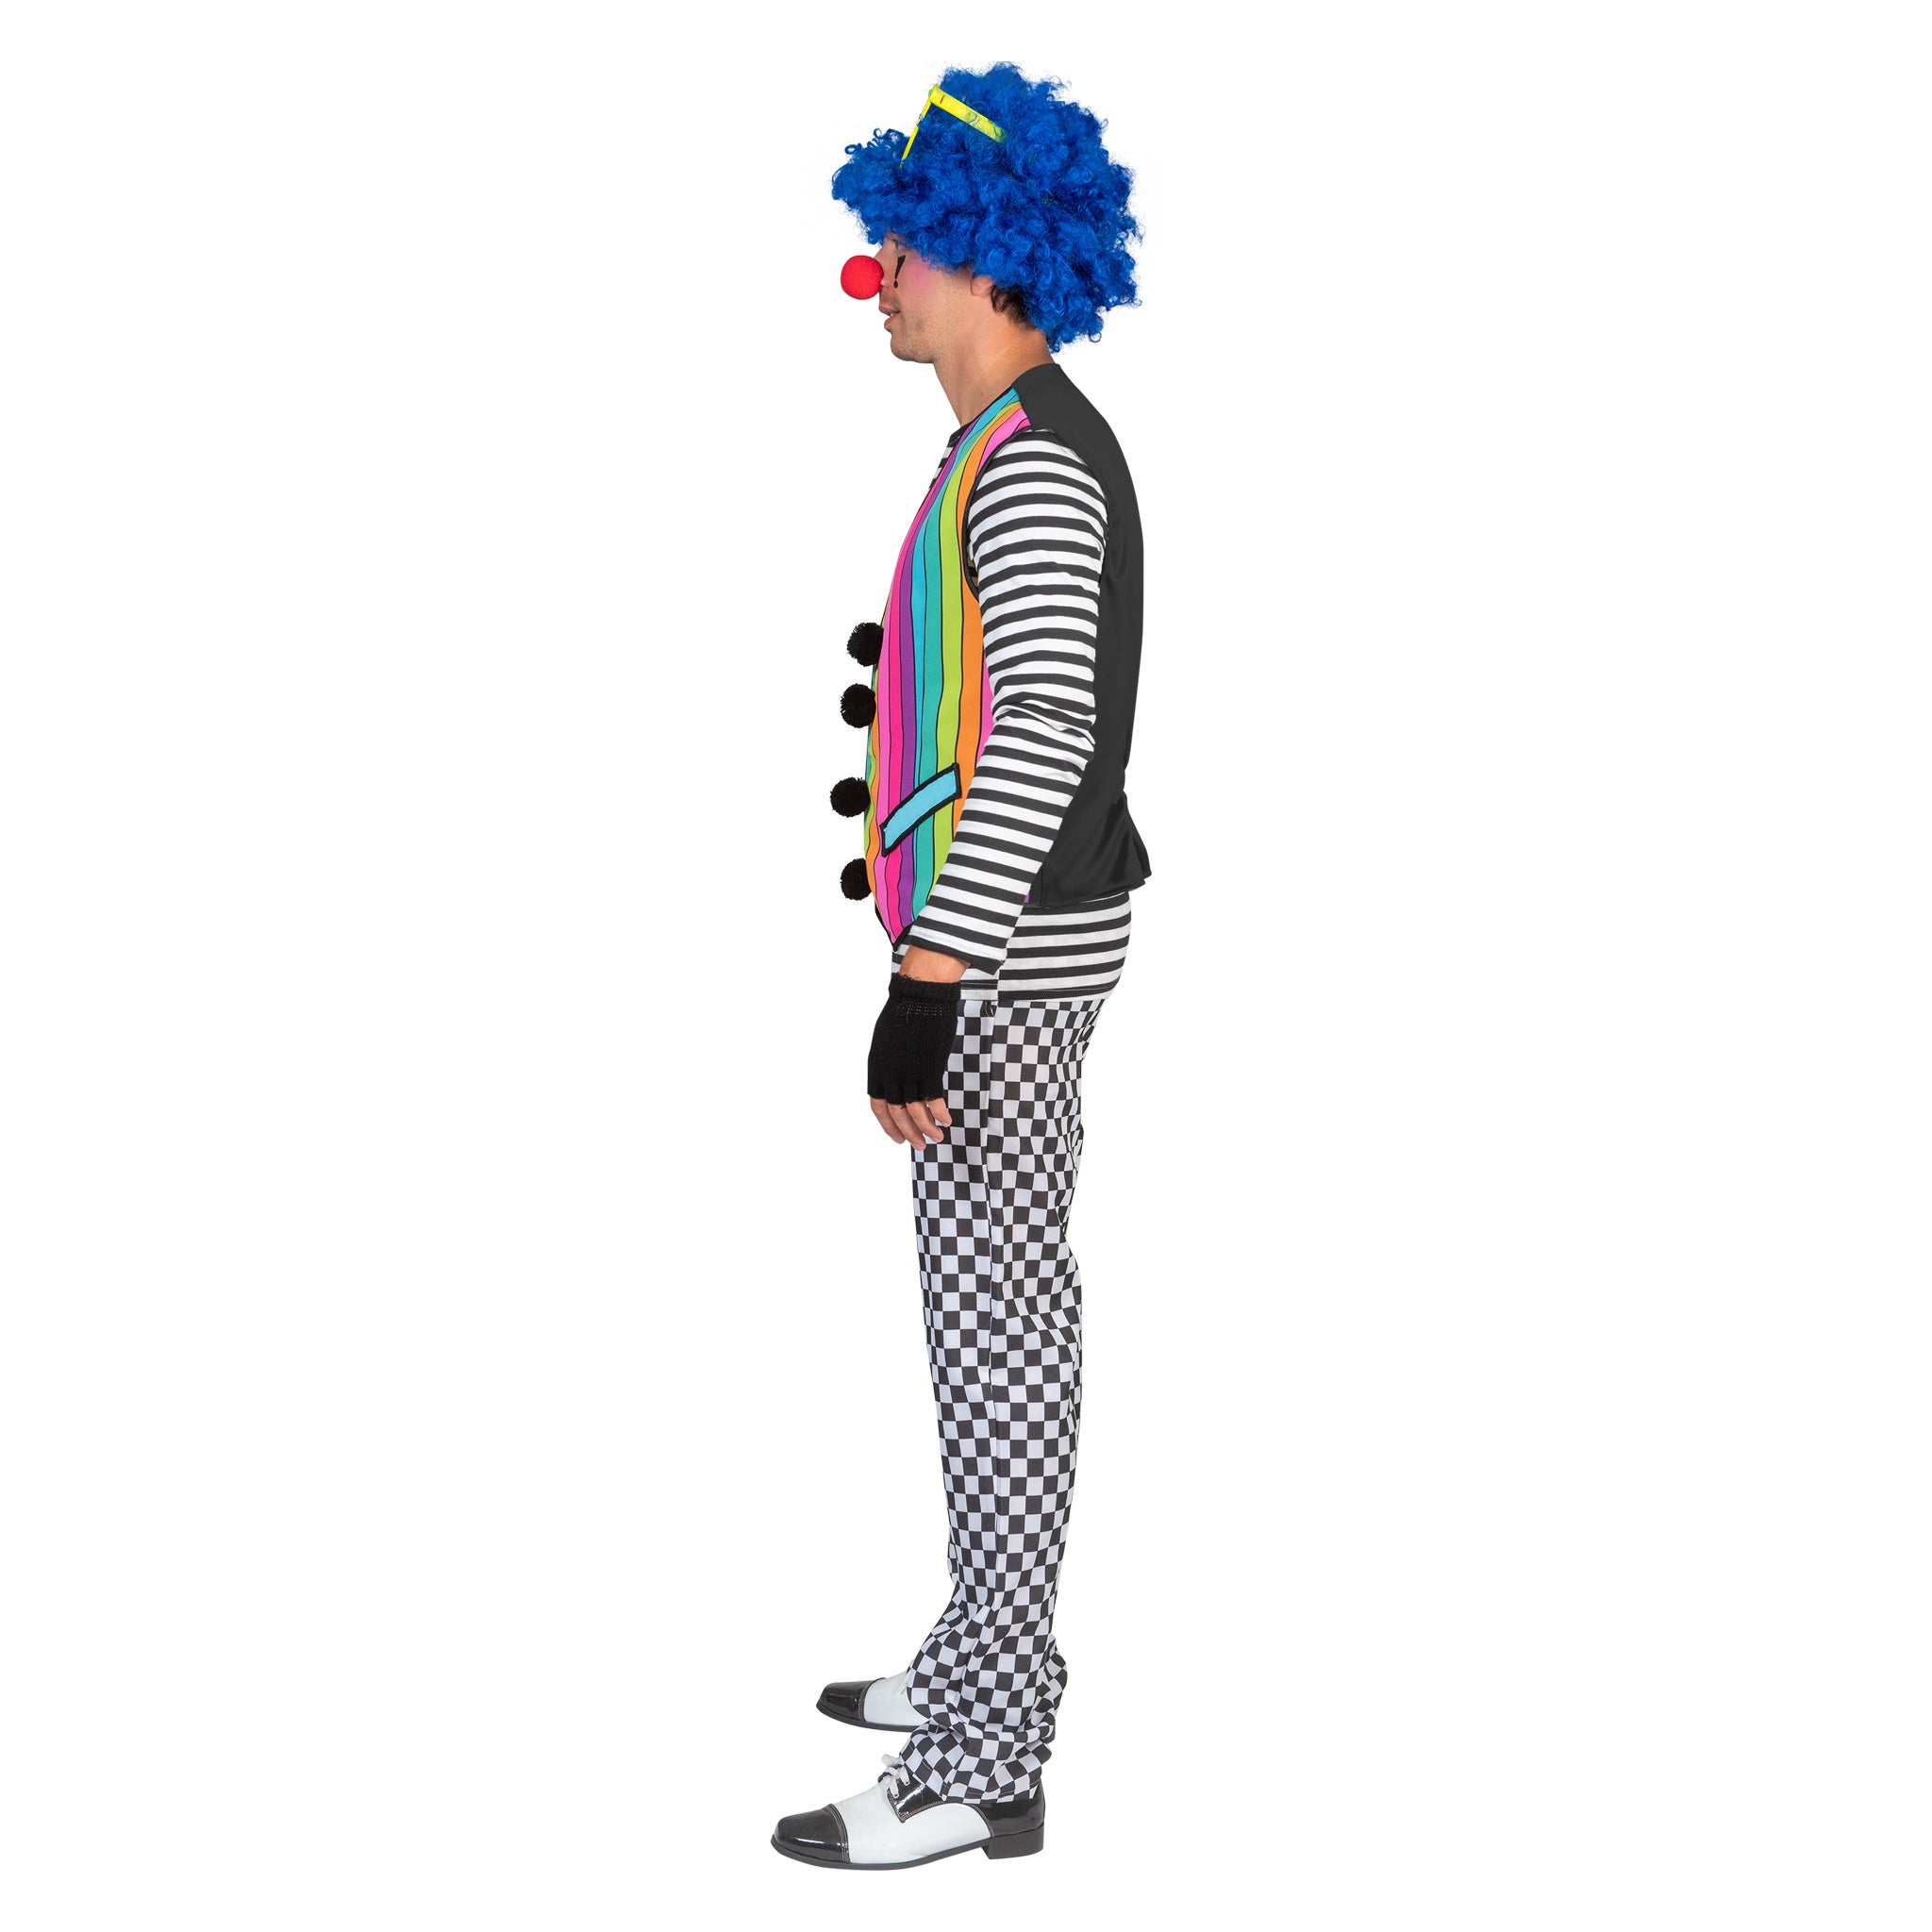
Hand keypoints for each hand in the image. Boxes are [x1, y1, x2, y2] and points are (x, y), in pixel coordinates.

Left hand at [866, 964, 961, 1147]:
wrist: (921, 995)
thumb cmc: (906, 1011)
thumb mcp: (888, 1040)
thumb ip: (890, 1063)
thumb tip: (898, 1075)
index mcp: (877, 1068)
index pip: (878, 1106)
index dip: (888, 1125)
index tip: (898, 1137)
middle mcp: (889, 1074)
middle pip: (897, 1114)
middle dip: (909, 1133)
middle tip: (920, 1145)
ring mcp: (908, 1073)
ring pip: (916, 1112)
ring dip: (927, 1129)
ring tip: (937, 1138)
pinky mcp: (929, 1069)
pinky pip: (934, 1100)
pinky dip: (939, 1114)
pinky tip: (946, 1120)